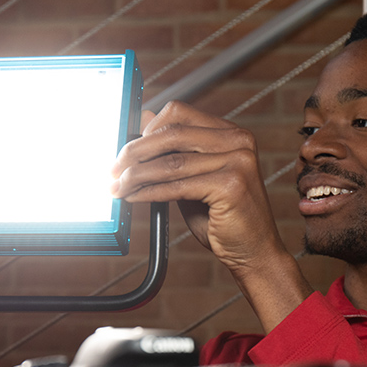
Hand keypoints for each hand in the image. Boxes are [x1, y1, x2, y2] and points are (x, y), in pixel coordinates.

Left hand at [112, 102, 289, 271]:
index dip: (147, 129)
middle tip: (112, 169)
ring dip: (136, 176)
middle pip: (172, 134)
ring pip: (171, 162)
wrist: (254, 252)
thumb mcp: (195, 179)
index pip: (180, 113)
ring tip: (118, 187)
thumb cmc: (223, 219)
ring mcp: (238, 161)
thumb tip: (143, 123)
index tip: (125, 148)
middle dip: (134, 152)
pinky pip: (178, 186)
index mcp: (232, 133)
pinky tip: (135, 197)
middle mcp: (238, 141)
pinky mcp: (231, 185)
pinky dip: (149, 192)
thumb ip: (174, 155)